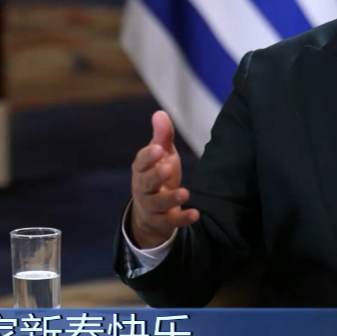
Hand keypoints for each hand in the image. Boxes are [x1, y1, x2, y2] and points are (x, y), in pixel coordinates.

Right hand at [129, 111, 199, 247]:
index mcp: (142, 169)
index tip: (159, 149)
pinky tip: (195, 214)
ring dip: (170, 199)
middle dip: (156, 176)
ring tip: (185, 193)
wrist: (149, 211)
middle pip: (146, 182)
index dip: (148, 156)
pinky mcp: (160, 222)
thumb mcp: (162, 155)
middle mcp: (142, 188)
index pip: (141, 162)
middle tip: (169, 167)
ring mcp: (150, 206)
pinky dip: (181, 219)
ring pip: (156, 204)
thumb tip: (160, 113)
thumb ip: (162, 137)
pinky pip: (168, 222)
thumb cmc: (157, 175)